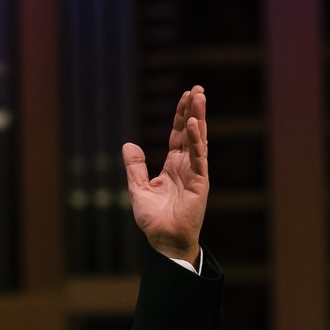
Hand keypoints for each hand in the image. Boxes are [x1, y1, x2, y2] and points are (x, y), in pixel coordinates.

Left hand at [122, 84, 208, 264]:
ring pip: (198, 140)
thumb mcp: (138, 189)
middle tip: (196, 89)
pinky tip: (194, 125)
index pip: (178, 136)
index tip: (185, 96)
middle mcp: (187, 166)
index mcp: (173, 166)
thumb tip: (128, 144)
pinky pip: (199, 158)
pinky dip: (197, 141)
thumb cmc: (153, 219)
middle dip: (193, 110)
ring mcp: (195, 173)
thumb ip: (135, 167)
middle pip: (190, 132)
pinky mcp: (200, 183)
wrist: (163, 239)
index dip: (180, 116)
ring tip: (199, 97)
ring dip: (198, 118)